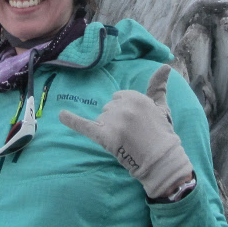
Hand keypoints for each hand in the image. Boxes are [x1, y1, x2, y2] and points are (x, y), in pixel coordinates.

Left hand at [59, 64, 193, 198]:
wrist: (161, 161)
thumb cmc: (161, 134)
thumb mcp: (162, 107)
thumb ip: (158, 86)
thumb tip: (166, 65)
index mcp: (136, 96)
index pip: (118, 97)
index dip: (126, 111)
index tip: (137, 123)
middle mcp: (123, 106)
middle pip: (108, 108)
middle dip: (117, 120)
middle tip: (133, 134)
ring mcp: (113, 121)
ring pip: (101, 120)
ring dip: (110, 130)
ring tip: (126, 140)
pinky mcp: (104, 137)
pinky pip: (84, 126)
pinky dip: (72, 120)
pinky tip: (61, 115)